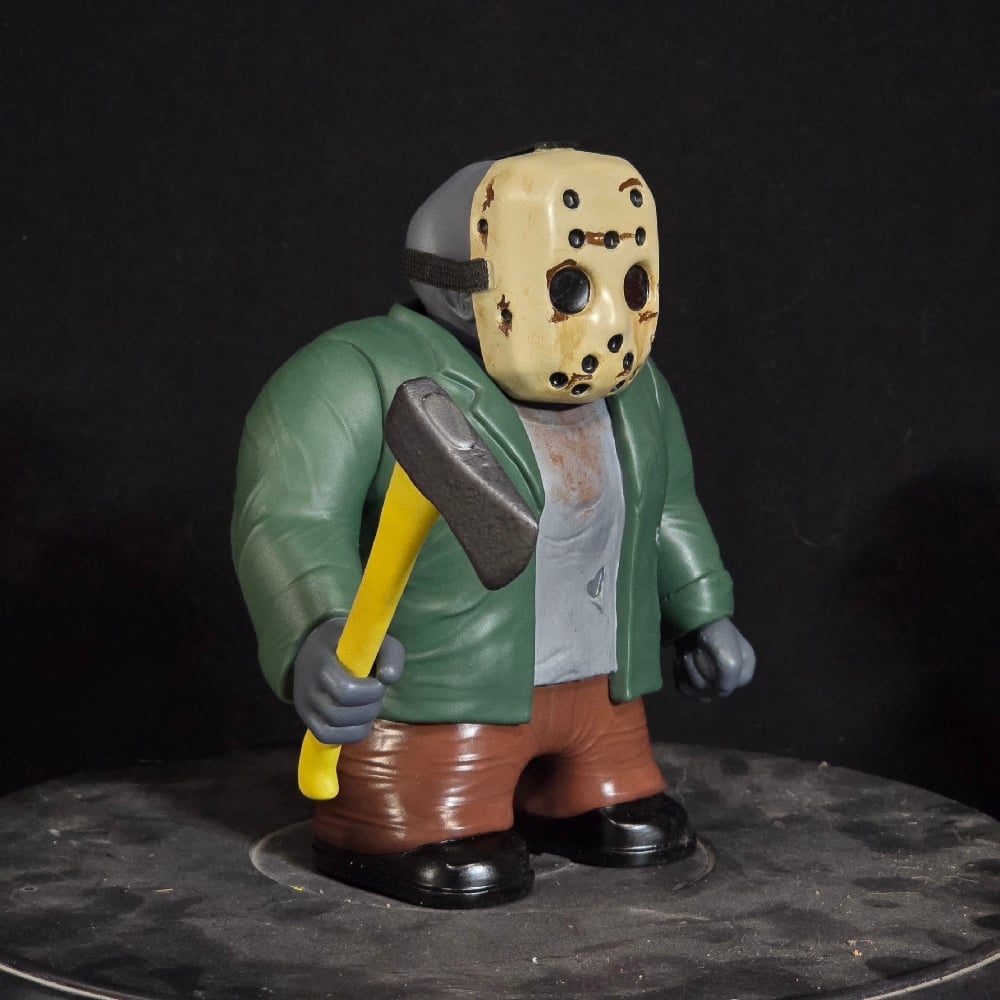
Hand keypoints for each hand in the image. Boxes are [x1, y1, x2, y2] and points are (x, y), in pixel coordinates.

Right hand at [293, 617, 404, 744]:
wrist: (317, 648)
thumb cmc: (351, 644)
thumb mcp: (373, 639)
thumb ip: (389, 654)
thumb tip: (388, 679)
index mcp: (322, 661)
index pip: (345, 691)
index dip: (369, 693)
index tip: (380, 683)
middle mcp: (307, 685)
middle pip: (338, 714)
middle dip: (368, 708)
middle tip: (377, 696)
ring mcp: (304, 703)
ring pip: (333, 728)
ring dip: (361, 722)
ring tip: (369, 706)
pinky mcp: (306, 718)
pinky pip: (325, 737)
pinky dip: (348, 735)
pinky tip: (360, 722)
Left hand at [673, 618, 754, 699]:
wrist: (690, 614)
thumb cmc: (713, 632)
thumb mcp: (729, 656)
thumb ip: (729, 676)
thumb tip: (721, 690)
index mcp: (744, 669)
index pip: (727, 688)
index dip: (713, 678)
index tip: (706, 658)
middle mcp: (731, 675)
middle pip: (712, 692)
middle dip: (698, 674)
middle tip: (692, 653)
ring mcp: (712, 675)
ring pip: (699, 694)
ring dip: (688, 676)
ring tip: (685, 657)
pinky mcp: (694, 674)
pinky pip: (686, 690)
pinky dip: (680, 678)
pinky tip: (678, 663)